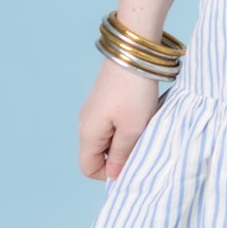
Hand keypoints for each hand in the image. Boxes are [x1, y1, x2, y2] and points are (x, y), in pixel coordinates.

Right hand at [77, 58, 162, 180]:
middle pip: (97, 153)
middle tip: (141, 144)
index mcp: (88, 133)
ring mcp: (93, 110)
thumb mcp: (132, 129)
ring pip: (106, 138)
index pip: (88, 168)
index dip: (109, 173)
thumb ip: (122, 154)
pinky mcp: (103, 100)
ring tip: (142, 128)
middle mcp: (85, 123)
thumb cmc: (134, 93)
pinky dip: (125, 126)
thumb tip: (114, 174)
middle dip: (119, 155)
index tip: (130, 162)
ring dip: (124, 139)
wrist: (133, 53)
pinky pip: (110, 124)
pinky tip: (140, 116)